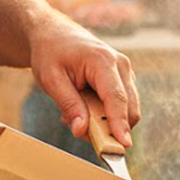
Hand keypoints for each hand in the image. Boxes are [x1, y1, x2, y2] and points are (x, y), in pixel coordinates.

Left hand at [28, 14, 139, 147]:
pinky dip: (105, 115)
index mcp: (102, 61)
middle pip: (129, 108)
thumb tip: (81, 131)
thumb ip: (68, 104)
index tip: (123, 146)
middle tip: (79, 131)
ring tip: (75, 113)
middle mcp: (120, 65)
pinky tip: (83, 107)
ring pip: (128, 109)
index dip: (120, 124)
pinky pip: (121, 105)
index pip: (116, 98)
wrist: (54, 34)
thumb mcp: (51, 79)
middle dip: (111, 128)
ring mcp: (124, 71)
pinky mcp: (122, 79)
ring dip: (105, 122)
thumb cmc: (51, 53)